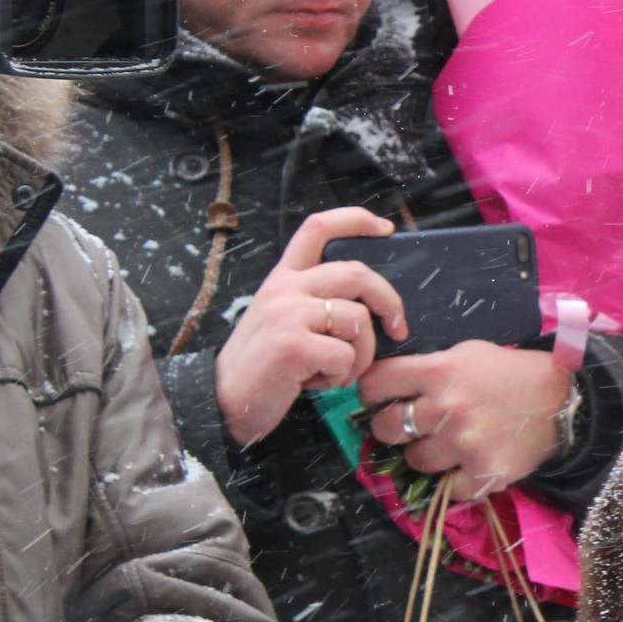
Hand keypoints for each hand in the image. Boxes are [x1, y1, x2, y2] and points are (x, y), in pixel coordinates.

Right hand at [214, 207, 407, 445]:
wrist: (225, 402)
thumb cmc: (265, 366)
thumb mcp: (284, 321)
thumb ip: (316, 302)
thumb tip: (370, 305)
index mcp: (283, 278)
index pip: (317, 228)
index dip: (355, 220)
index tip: (385, 228)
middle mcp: (285, 288)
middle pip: (356, 273)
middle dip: (389, 301)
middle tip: (397, 329)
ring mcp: (288, 313)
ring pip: (357, 320)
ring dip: (361, 354)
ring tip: (338, 371)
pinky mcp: (293, 344)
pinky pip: (345, 356)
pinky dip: (341, 376)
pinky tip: (317, 382)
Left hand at [361, 343, 573, 499]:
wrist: (563, 400)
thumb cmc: (511, 372)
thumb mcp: (467, 353)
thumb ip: (428, 368)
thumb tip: (388, 387)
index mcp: (439, 370)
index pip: (376, 383)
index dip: (371, 393)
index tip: (377, 400)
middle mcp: (446, 406)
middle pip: (386, 426)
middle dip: (392, 427)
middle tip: (408, 427)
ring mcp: (464, 442)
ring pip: (415, 460)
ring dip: (425, 455)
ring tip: (446, 446)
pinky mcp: (483, 472)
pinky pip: (448, 488)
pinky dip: (455, 481)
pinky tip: (468, 465)